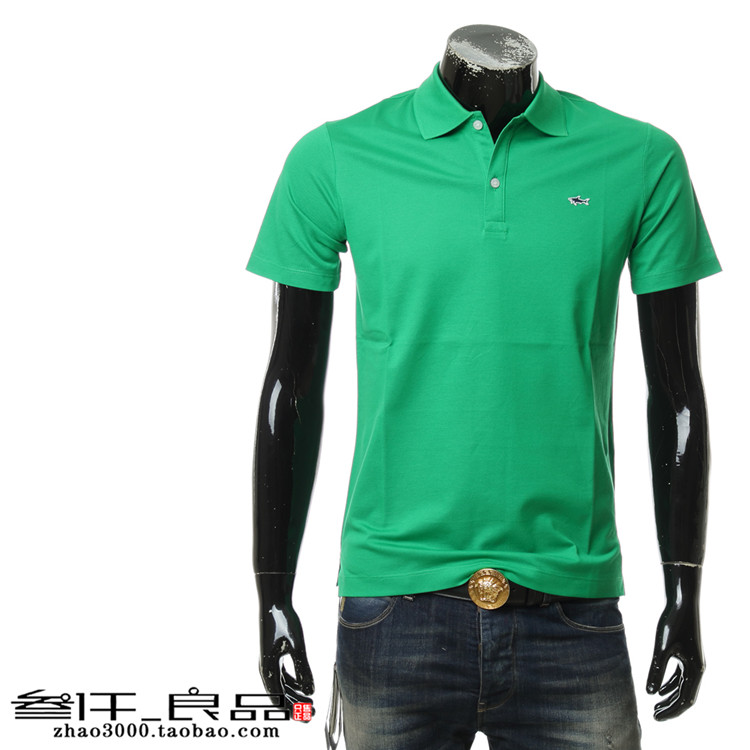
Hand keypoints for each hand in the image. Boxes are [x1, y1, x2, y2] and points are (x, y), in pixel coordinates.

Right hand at [258, 601, 314, 717]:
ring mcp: (269, 662)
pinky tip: (303, 686)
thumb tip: (311, 692)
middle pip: (281, 695)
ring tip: (311, 701)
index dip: (294, 710)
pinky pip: (282, 675)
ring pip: (282, 685)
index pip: (280, 698)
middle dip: (297, 705)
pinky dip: (293, 682)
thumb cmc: (284, 622)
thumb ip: (304, 669)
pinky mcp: (273, 655)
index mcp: (269, 669)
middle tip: (313, 714)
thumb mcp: (297, 647)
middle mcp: (266, 669)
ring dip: (295, 694)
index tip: (307, 717)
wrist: (274, 602)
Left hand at [646, 582, 704, 719]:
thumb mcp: (661, 648)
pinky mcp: (687, 654)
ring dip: (670, 697)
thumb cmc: (673, 624)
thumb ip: (656, 670)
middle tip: (654, 715)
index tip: (656, 717)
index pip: (685, 700)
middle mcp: (697, 669)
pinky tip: (659, 689)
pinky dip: (671, 684)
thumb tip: (650, 693)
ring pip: (683, 687)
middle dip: (670, 707)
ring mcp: (693, 662)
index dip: (671, 711)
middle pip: (685, 696)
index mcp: (695, 671)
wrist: (682, 603)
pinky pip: (681, 676)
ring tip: (655, 705)